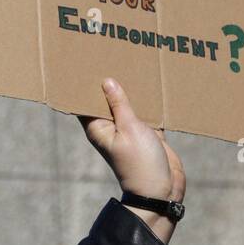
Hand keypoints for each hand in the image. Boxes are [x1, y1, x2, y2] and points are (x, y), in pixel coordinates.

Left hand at [78, 78, 185, 241]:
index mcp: (98, 127)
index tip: (81, 64)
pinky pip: (146, 111)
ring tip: (132, 62)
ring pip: (128, 104)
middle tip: (109, 55)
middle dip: (108, 81)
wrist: (162, 190)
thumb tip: (106, 81)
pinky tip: (152, 82)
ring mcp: (129, 130)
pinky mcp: (148, 133)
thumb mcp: (130, 129)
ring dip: (131, 89)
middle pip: (107, 99)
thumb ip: (119, 105)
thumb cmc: (140, 163)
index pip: (85, 102)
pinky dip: (149, 101)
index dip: (83, 85)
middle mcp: (111, 127)